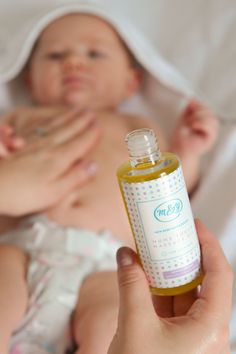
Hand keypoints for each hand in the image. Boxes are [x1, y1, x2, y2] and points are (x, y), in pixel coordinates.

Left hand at [0, 110, 99, 215]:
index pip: (80, 143)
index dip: (90, 134)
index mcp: (59, 159)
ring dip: (68, 117)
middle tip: (91, 112)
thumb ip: (75, 178)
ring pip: (55, 125)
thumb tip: (94, 166)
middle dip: (81, 121)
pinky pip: (39, 126)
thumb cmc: (24, 195)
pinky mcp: (22, 144)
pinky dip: (49, 119)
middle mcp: (48, 147)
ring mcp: (34, 143)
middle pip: (68, 130)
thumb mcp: (55, 193)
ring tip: (77, 110)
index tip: (99, 125)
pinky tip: (51, 117)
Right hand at [108, 220, 232, 353]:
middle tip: (173, 234)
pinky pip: (171, 307)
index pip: (220, 277)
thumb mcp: (134, 325)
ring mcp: (191, 336)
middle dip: (187, 256)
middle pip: (204, 283)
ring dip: (169, 272)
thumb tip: (124, 254)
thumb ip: (130, 285)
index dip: (209, 247)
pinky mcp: (175, 340)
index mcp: (211, 328)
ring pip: (185, 295)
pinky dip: (159, 290)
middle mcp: (208, 330)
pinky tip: (145, 274)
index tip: (195, 226)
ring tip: (156, 249)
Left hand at [170, 99, 218, 155]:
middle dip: (197, 112)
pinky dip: (201, 124)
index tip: (189, 107)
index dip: (199, 105)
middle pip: (210, 111)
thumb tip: (193, 98)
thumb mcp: (184, 118)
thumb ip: (189, 108)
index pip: (207, 108)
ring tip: (189, 124)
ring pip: (211, 118)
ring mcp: (213, 133)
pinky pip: (210, 127)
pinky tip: (193, 126)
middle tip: (187, 120)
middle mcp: (211, 126)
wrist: (178, 150)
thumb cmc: (181, 137)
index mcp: (206, 121)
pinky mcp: (211, 138)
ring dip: (198, 118)